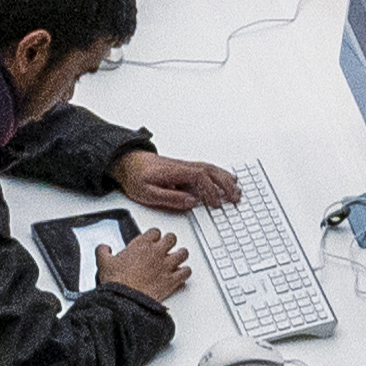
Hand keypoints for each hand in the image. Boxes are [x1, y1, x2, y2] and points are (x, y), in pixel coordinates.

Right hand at [95, 229, 192, 304]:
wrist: (126, 300)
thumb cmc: (117, 282)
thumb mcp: (104, 262)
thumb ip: (103, 251)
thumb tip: (104, 248)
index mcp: (142, 245)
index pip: (154, 232)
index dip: (154, 236)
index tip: (152, 240)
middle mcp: (157, 252)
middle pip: (171, 238)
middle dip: (169, 242)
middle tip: (166, 246)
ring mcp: (166, 266)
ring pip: (183, 253)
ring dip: (181, 255)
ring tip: (178, 258)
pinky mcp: (172, 280)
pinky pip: (186, 272)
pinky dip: (185, 273)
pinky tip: (181, 275)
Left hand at [118, 151, 240, 213]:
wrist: (128, 162)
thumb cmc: (136, 177)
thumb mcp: (148, 193)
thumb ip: (170, 198)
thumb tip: (192, 201)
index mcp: (174, 171)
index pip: (200, 176)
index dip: (211, 190)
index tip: (216, 203)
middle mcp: (183, 167)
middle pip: (210, 171)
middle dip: (225, 184)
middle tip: (236, 198)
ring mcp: (185, 167)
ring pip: (210, 169)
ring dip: (225, 179)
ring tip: (237, 190)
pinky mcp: (185, 170)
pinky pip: (206, 170)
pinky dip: (219, 175)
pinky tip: (226, 180)